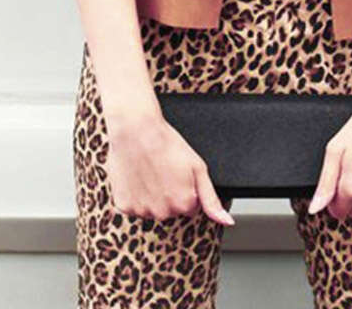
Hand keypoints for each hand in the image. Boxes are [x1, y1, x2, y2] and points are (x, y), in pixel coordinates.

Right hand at [105, 109, 235, 225]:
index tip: (179, 172)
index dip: (186, 188)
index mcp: (184, 205)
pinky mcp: (124, 205)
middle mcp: (163, 213)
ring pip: (152, 209)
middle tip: (165, 169)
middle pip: (171, 210)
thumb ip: (212, 199)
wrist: (136, 129)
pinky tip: (138, 176)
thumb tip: (227, 221)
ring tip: (150, 170)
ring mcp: (142, 211)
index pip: (190, 206)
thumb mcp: (198, 167)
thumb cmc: (167, 144)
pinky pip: (134, 206)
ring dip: (152, 195)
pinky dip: (135, 194)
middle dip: (170, 193)